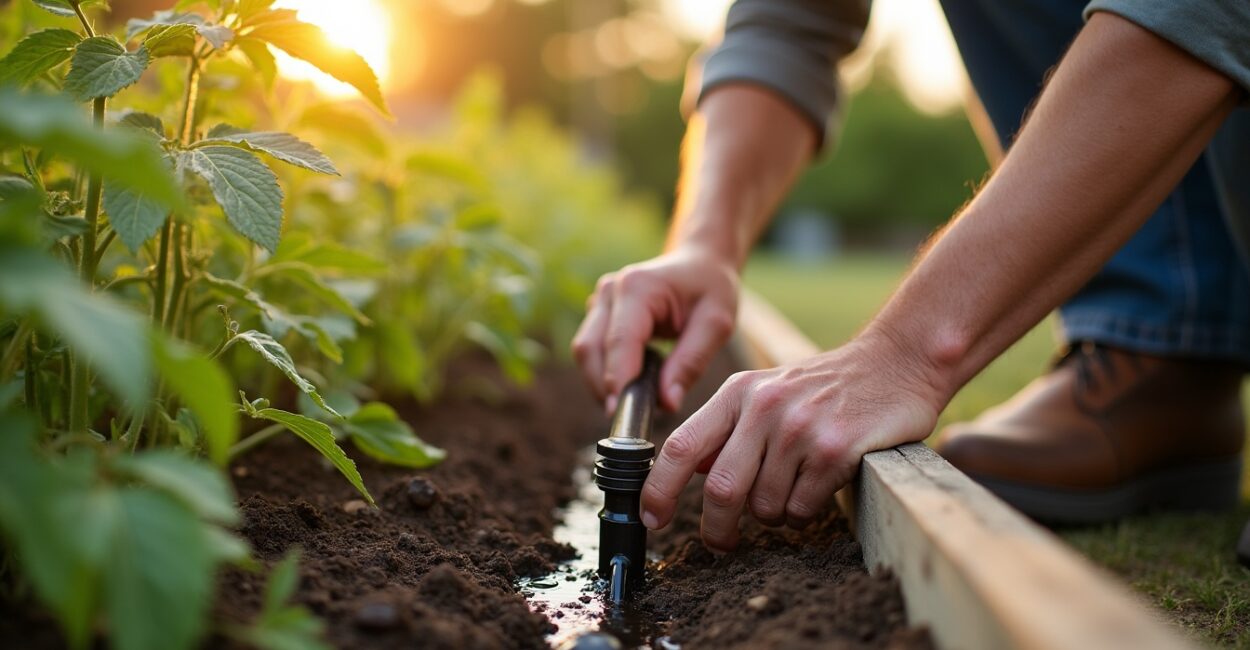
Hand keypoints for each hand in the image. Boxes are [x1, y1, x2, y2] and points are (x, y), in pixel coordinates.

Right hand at [572, 246, 738, 412]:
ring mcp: (600, 301)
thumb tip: (666, 403)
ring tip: (638, 400)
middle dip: (606, 388)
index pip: (619, 341)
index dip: (618, 379)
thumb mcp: (716, 324)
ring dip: (604, 383)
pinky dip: (609, 373)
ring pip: (586, 353)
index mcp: (638, 287)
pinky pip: (593, 351)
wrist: (701, 263)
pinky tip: (635, 382)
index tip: (623, 414)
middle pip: (590, 349)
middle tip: (632, 419)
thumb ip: (691, 362)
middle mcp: (610, 291)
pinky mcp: (599, 314)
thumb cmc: (711, 289)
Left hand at [639, 329, 946, 550]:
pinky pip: (802, 508)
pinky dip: (805, 512)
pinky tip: (819, 485)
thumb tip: (686, 473)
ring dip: (774, 515)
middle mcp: (764, 407)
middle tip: (723, 541)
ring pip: (764, 506)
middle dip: (717, 528)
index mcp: (737, 392)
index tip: (651, 520)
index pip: (680, 446)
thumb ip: (725, 430)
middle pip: (720, 489)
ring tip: (794, 489)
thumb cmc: (824, 386)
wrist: (895, 363)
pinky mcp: (835, 450)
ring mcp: (800, 428)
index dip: (658, 490)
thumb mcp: (765, 392)